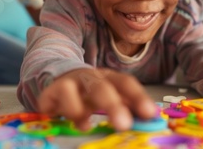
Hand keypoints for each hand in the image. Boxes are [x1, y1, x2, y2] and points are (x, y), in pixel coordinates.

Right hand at [38, 68, 156, 130]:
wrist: (57, 80)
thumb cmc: (89, 95)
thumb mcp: (109, 99)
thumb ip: (128, 108)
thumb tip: (151, 120)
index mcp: (109, 78)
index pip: (126, 83)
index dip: (138, 97)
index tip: (150, 113)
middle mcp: (90, 77)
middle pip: (102, 87)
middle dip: (113, 105)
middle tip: (123, 124)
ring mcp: (69, 82)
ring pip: (73, 90)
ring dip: (80, 109)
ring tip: (87, 125)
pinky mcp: (51, 91)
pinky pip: (56, 99)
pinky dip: (65, 111)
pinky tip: (74, 122)